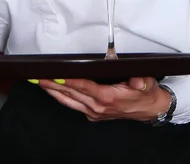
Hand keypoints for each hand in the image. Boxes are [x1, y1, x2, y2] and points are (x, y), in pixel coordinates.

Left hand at [37, 78, 170, 121]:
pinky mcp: (93, 114)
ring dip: (54, 92)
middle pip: (71, 93)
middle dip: (54, 84)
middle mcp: (98, 106)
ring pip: (69, 101)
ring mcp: (94, 112)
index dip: (69, 80)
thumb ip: (140, 80)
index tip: (57, 75)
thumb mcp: (146, 83)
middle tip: (39, 76)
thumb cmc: (145, 94)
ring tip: (41, 83)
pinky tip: (55, 92)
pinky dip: (62, 98)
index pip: (84, 86)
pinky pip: (73, 105)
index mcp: (108, 97)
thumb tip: (136, 79)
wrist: (150, 109)